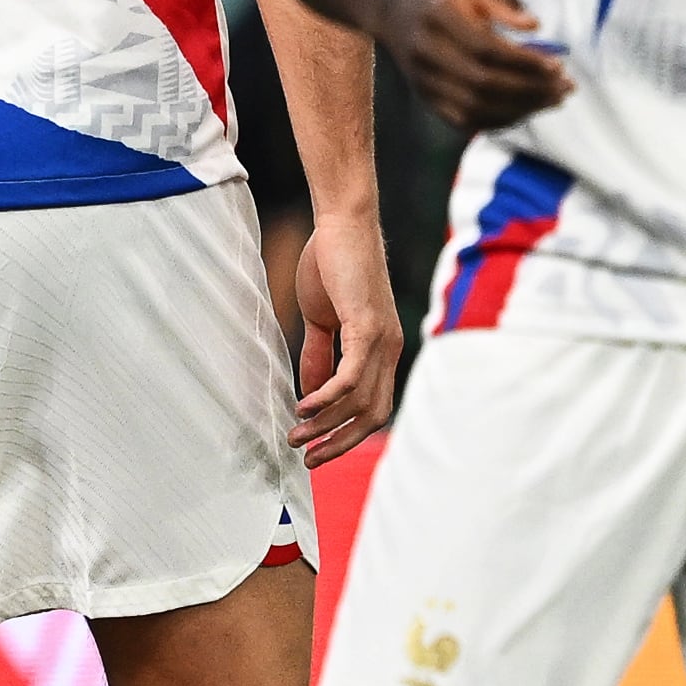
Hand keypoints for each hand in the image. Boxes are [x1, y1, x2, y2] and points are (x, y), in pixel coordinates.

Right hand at [289, 208, 400, 461]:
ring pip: (359, 400)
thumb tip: (310, 392)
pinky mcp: (369, 326)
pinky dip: (327, 397)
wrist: (343, 225)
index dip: (348, 433)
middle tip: (308, 459)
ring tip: (296, 437)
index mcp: (382, 350)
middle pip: (373, 414)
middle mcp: (389, 350)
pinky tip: (303, 409)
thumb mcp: (323, 320)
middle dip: (340, 442)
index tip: (319, 450)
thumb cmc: (333, 266)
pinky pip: (350, 375)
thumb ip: (319, 355)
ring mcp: (383, 339)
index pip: (374, 407)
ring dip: (326, 425)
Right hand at [383, 0, 572, 132]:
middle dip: (531, 90)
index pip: (487, 50)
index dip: (526, 63)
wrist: (390, 3)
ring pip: (475, 108)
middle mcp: (426, 52)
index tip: (558, 66)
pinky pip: (465, 120)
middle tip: (566, 87)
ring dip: (522, 109)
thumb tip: (534, 25)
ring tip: (554, 99)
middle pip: (484, 84)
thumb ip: (504, 1)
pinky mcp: (425, 96)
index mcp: (438, 17)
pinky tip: (527, 109)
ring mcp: (422, 79)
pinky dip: (499, 120)